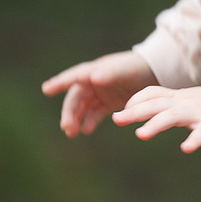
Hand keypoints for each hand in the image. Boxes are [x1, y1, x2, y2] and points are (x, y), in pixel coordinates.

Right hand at [41, 51, 157, 137]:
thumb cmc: (136, 68)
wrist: (154, 73)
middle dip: (69, 112)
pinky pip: (94, 113)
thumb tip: (92, 77)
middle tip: (66, 127)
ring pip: (82, 107)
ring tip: (72, 132)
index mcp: (94, 70)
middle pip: (75, 97)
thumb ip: (109, 73)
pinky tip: (86, 131)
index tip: (46, 89)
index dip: (59, 83)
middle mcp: (92, 81)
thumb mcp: (124, 70)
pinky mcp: (107, 103)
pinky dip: (89, 122)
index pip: (73, 77)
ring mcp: (99, 93)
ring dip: (75, 119)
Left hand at [116, 85, 200, 151]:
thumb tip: (137, 113)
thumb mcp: (184, 103)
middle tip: (116, 119)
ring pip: (174, 116)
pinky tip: (186, 149)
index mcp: (177, 97)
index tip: (122, 111)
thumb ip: (164, 106)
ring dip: (156, 124)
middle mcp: (184, 102)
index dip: (135, 100)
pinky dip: (195, 139)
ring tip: (141, 135)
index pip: (152, 93)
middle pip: (156, 104)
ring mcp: (199, 112)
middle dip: (135, 111)